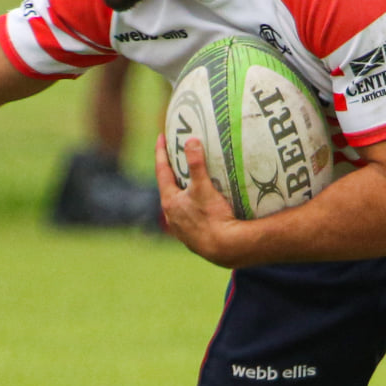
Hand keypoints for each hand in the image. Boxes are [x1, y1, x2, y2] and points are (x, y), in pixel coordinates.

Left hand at [155, 135, 245, 266]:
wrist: (224, 248)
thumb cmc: (212, 217)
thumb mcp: (203, 188)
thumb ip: (196, 164)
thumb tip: (191, 141)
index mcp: (169, 201)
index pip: (161, 171)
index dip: (161, 152)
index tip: (161, 137)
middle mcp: (170, 215)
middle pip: (168, 187)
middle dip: (171, 172)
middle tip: (175, 157)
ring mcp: (180, 228)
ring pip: (177, 203)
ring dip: (181, 191)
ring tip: (188, 180)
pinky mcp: (192, 237)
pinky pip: (188, 215)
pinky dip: (191, 206)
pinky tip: (200, 206)